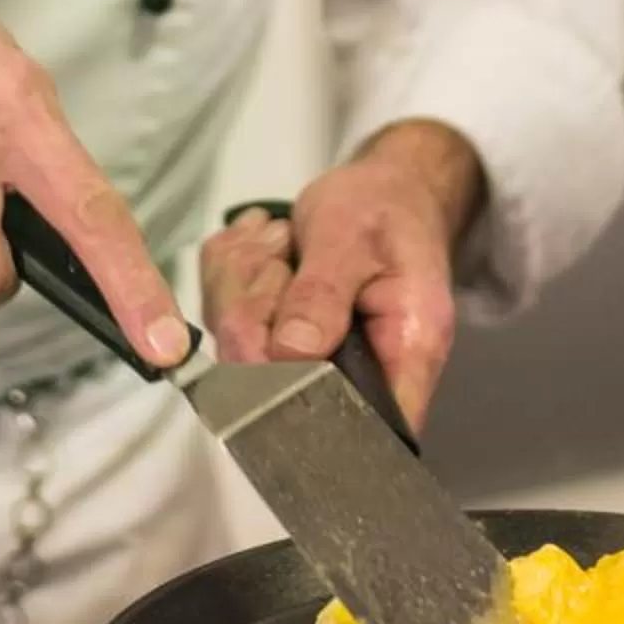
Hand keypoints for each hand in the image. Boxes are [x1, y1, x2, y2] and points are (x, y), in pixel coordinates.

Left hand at [199, 122, 481, 431]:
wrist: (383, 189)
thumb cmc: (382, 210)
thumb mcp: (351, 238)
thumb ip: (322, 294)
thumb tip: (290, 353)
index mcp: (401, 358)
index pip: (360, 433)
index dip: (304, 411)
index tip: (273, 349)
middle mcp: (355, 375)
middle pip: (274, 387)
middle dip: (259, 313)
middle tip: (283, 257)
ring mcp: (306, 362)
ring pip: (235, 347)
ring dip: (245, 283)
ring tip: (284, 245)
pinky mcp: (271, 340)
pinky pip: (221, 316)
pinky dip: (232, 271)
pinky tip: (268, 244)